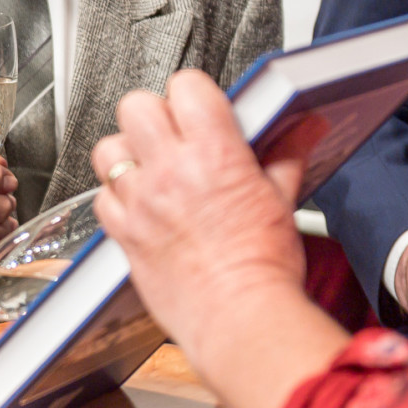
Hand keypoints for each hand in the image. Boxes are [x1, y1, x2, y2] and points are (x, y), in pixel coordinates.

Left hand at [91, 70, 308, 362]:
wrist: (242, 321)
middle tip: (171, 136)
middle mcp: (171, 171)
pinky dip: (116, 198)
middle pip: (136, 106)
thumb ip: (287, 154)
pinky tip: (139, 207)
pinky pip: (102, 198)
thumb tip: (305, 127)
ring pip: (109, 148)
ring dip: (127, 154)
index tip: (200, 107)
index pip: (186, 86)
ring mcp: (142, 201)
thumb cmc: (264, 269)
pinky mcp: (124, 234)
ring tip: (150, 170)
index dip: (193, 92)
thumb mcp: (284, 201)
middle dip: (153, 114)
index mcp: (214, 154)